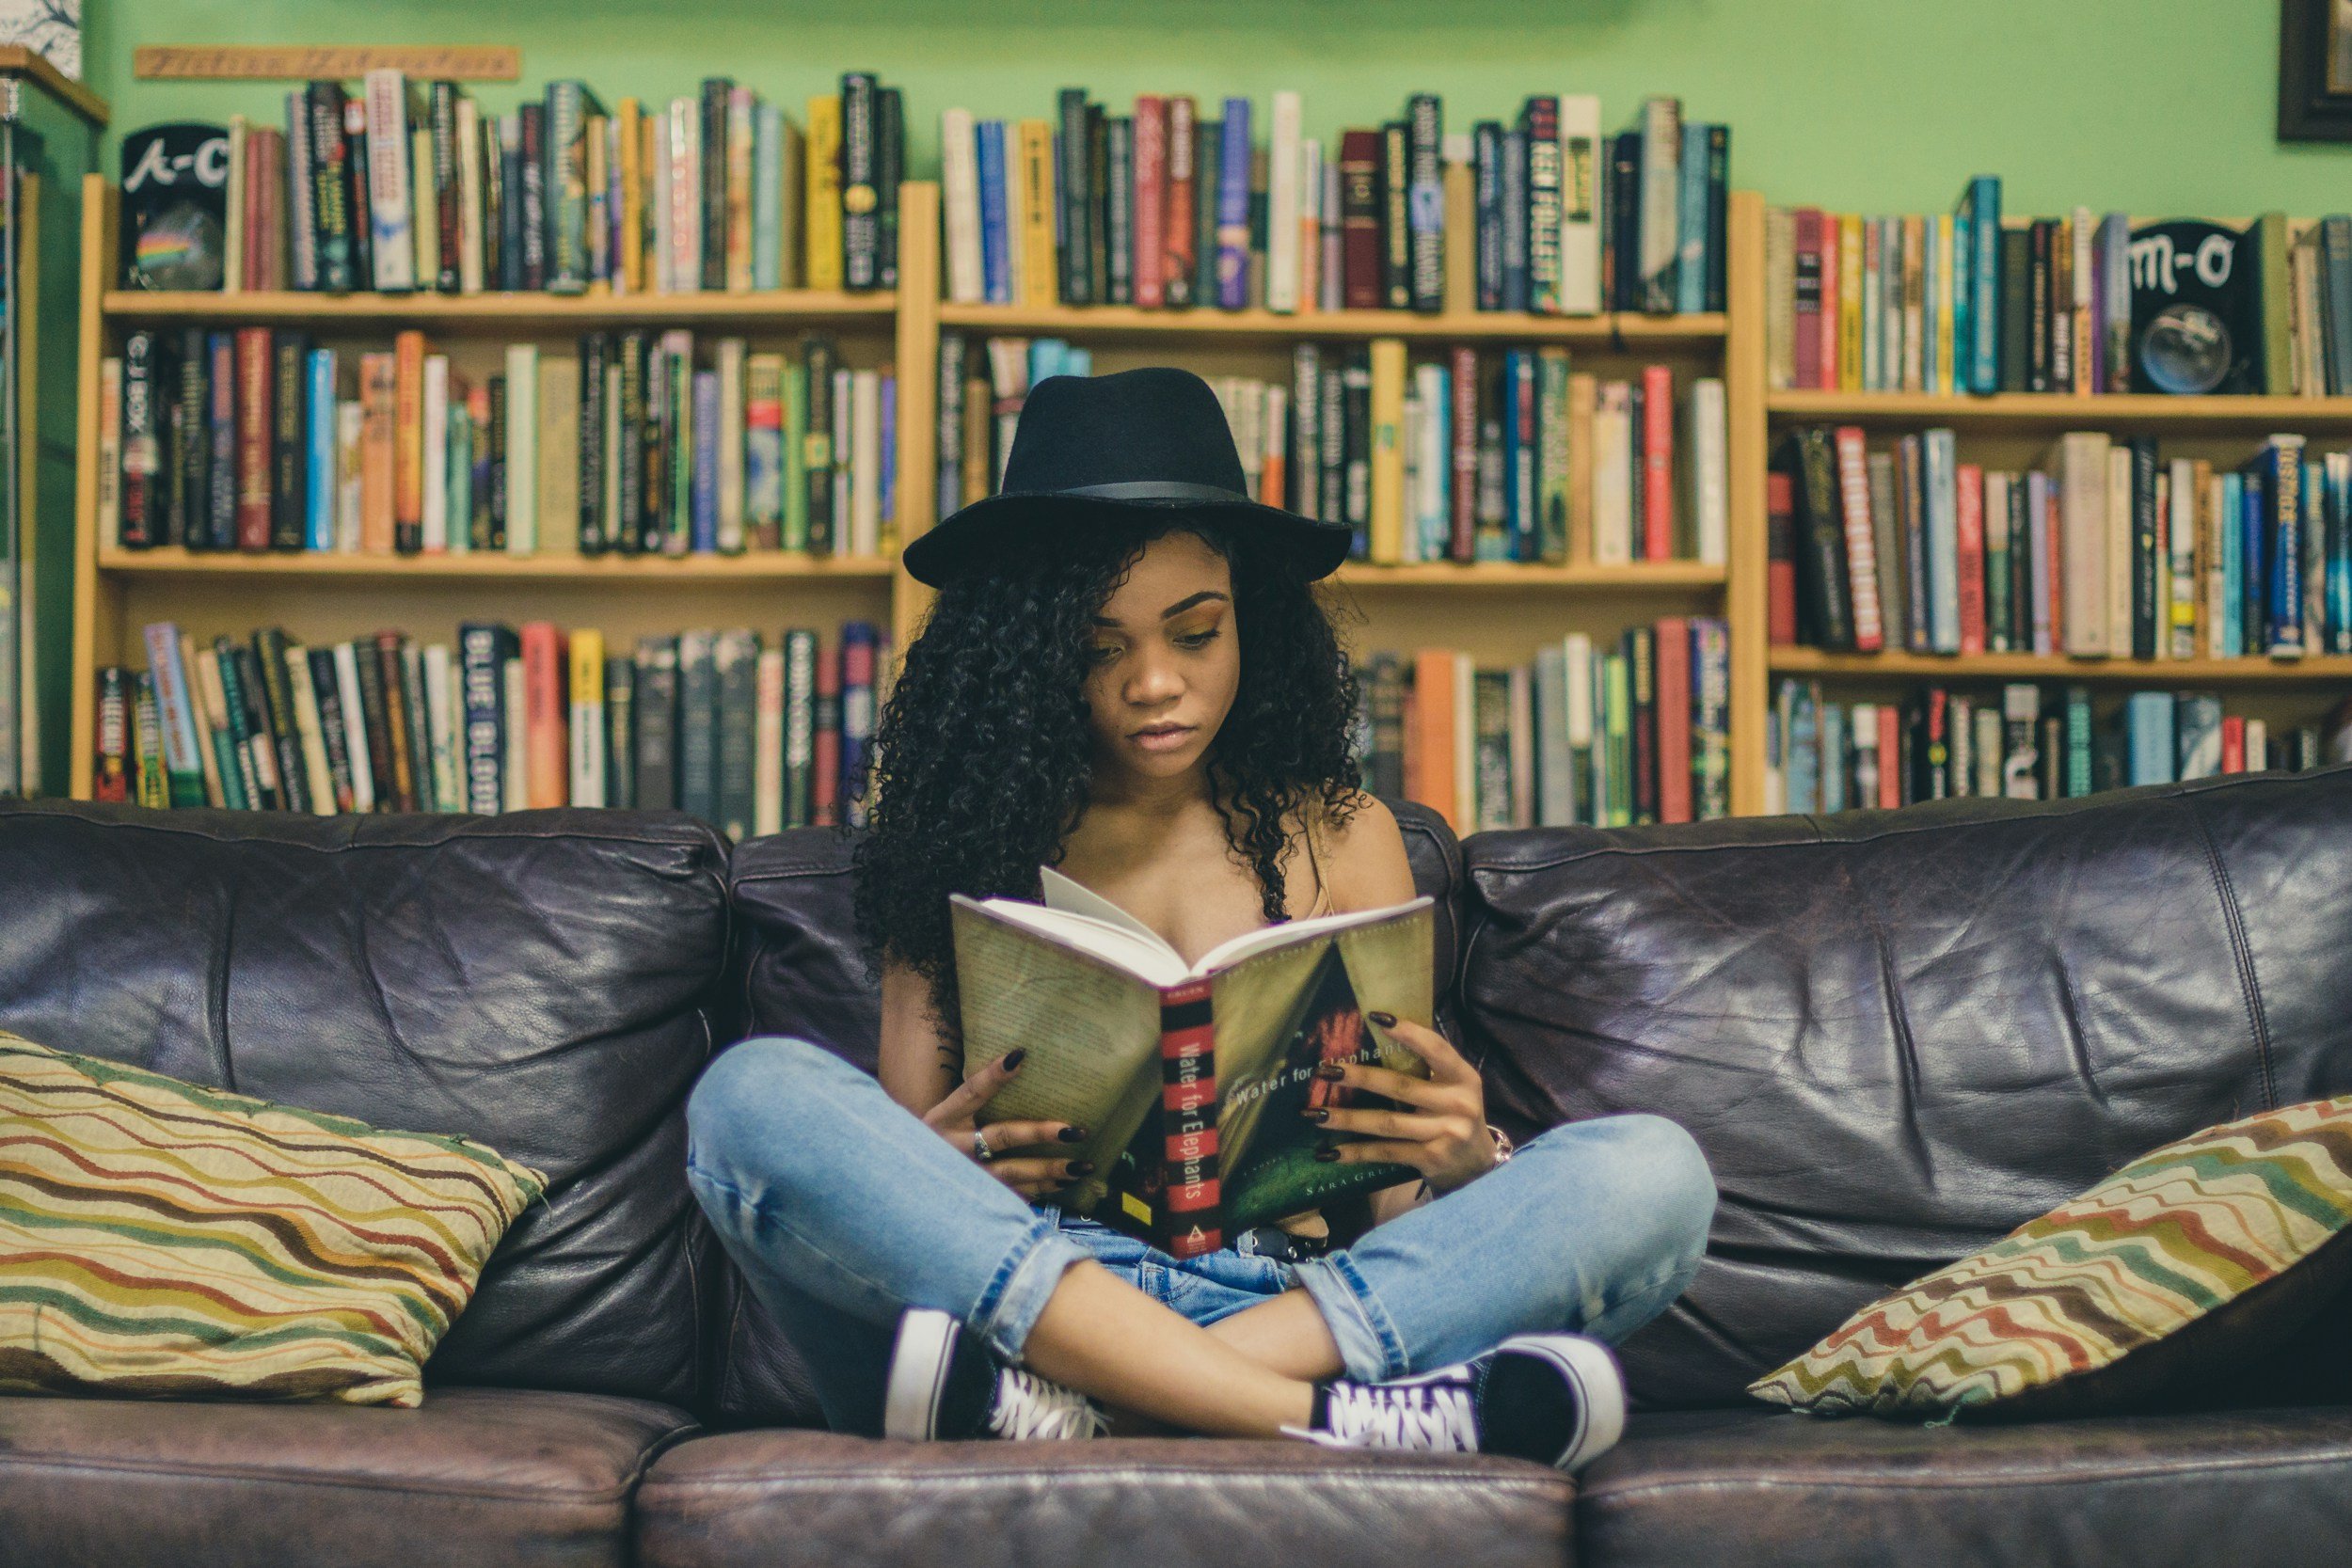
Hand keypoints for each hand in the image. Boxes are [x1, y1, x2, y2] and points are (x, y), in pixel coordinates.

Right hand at [922, 1048, 1094, 1198]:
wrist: (905, 1185)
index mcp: (943, 1118)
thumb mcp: (943, 1116)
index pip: (971, 1091)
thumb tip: (1018, 1061)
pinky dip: (1040, 1190)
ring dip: (1049, 1170)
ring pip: (1012, 1173)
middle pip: (1001, 1136)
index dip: (993, 1075)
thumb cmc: (934, 1141)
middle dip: (1040, 1133)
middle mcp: (953, 1147)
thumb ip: (973, 1097)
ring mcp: (965, 1177)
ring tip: (1082, 1166)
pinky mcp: (975, 1199)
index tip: (1020, 1056)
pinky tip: (1064, 1184)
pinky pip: (1012, 1195)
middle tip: (1076, 1130)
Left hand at [1304, 1013, 1496, 1196]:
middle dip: (1359, 1078)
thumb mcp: (1454, 1086)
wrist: (1478, 1165)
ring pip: (1387, 1123)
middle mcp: (1458, 1105)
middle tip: (1325, 1070)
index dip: (1409, 1033)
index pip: (1436, 1049)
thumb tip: (1381, 1031)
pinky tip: (1332, 1152)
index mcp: (1464, 1077)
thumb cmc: (1456, 1114)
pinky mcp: (1431, 1159)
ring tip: (1316, 1113)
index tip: (1376, 1018)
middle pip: (1401, 1087)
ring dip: (1348, 1119)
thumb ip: (1428, 1066)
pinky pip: (1387, 1153)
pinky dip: (1358, 1152)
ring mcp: (1445, 1134)